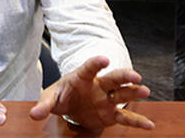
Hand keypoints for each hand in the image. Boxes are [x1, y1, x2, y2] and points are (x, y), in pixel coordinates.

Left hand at [28, 55, 153, 130]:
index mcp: (82, 77)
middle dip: (124, 77)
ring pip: (122, 94)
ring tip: (145, 91)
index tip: (104, 59)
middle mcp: (98, 86)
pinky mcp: (111, 114)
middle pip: (112, 79)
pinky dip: (137, 122)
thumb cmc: (60, 96)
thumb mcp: (50, 99)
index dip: (96, 63)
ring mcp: (106, 99)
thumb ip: (43, 106)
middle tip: (136, 76)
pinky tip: (149, 125)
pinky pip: (125, 118)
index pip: (89, 67)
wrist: (69, 106)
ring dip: (133, 93)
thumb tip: (34, 114)